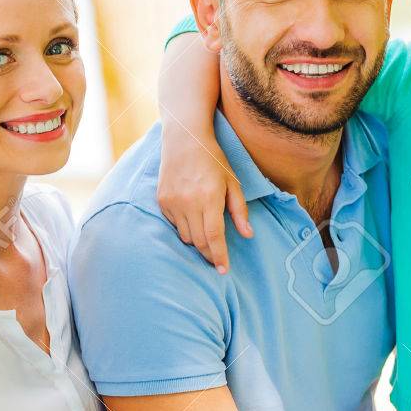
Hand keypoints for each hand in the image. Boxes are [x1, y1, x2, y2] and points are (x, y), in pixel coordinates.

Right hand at [157, 129, 251, 273]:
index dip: (219, 256)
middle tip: (217, 260)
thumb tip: (248, 235)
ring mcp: (173, 202)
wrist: (184, 140)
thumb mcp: (232, 182)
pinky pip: (174, 225)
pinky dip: (184, 227)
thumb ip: (239, 211)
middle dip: (209, 254)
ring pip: (186, 236)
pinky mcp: (162, 201)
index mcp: (210, 198)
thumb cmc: (213, 160)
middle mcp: (189, 202)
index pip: (214, 237)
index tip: (224, 270)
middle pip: (199, 241)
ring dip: (197, 240)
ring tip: (205, 231)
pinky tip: (191, 215)